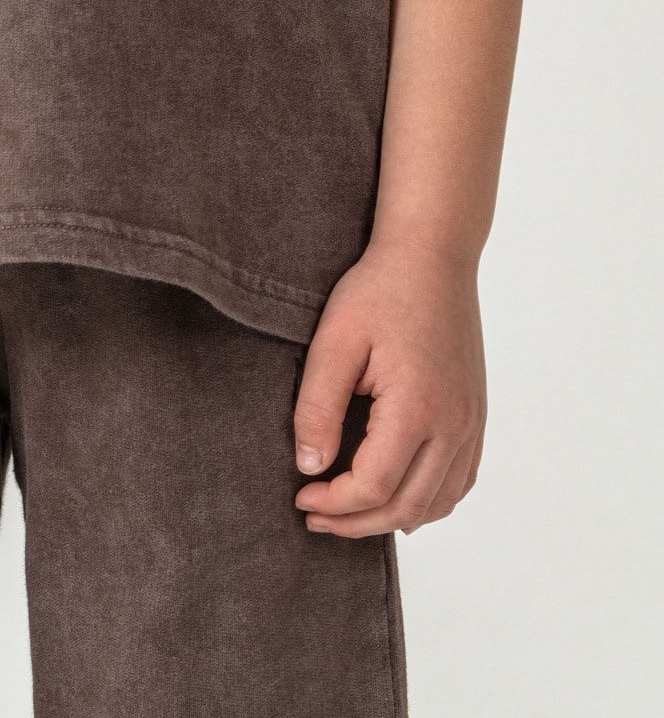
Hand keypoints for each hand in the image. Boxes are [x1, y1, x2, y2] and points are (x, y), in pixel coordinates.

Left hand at [292, 238, 485, 536]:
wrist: (432, 256)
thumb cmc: (380, 290)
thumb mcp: (334, 341)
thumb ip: (318, 407)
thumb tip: (309, 467)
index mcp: (417, 407)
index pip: (373, 486)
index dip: (333, 503)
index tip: (301, 496)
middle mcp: (454, 423)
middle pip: (407, 505)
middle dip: (356, 522)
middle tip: (315, 516)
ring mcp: (471, 422)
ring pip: (439, 502)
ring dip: (393, 517)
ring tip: (350, 512)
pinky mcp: (476, 414)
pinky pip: (460, 480)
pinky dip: (429, 501)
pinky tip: (398, 496)